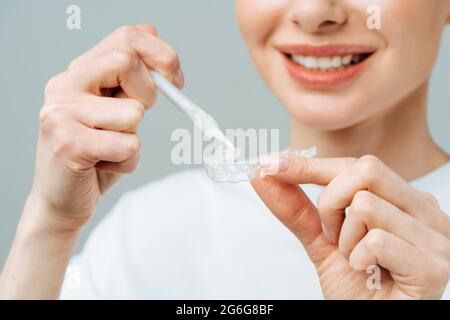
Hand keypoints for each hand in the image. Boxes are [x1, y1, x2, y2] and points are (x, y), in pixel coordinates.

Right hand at [29, 24, 183, 229]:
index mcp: (78, 73)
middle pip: (126, 60)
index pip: (126, 37)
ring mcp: (62, 113)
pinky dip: (127, 162)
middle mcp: (64, 86)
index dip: (160, 53)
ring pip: (133, 112)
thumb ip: (132, 86)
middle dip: (148, 92)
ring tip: (109, 152)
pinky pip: (128, 145)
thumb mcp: (117, 113)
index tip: (174, 78)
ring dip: (133, 140)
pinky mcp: (68, 144)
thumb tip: (165, 63)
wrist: (61, 201)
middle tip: (135, 120)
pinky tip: (103, 167)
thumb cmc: (96, 157)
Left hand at [252, 155, 449, 298]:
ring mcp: (435, 236)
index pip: (356, 165)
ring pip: (367, 205)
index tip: (272, 164)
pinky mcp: (434, 265)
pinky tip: (369, 274)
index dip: (312, 166)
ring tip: (358, 261)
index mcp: (402, 199)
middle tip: (335, 237)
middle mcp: (424, 210)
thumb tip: (264, 174)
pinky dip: (358, 259)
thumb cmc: (357, 287)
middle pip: (366, 170)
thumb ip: (296, 207)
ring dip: (345, 241)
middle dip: (331, 204)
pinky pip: (377, 240)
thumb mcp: (321, 241)